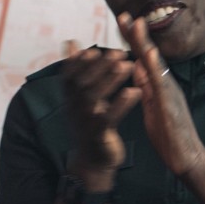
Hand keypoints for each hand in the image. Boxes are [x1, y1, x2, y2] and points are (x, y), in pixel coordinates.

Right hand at [59, 39, 137, 173]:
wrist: (92, 160)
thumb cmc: (90, 123)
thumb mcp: (79, 97)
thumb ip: (77, 69)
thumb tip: (70, 43)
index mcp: (70, 98)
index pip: (69, 75)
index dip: (79, 62)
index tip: (94, 49)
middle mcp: (73, 108)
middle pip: (82, 83)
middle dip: (99, 66)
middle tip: (119, 52)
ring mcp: (84, 122)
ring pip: (94, 98)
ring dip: (110, 80)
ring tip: (127, 65)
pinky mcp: (99, 134)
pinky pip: (109, 118)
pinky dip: (122, 103)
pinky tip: (135, 92)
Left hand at [117, 13, 204, 177]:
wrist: (184, 155)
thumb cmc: (168, 131)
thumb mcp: (152, 104)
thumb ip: (147, 85)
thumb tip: (137, 66)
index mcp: (158, 84)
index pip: (142, 57)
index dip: (132, 39)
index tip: (122, 20)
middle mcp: (165, 83)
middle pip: (149, 54)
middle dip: (137, 33)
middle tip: (124, 14)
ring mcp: (169, 91)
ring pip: (155, 63)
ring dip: (145, 42)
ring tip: (136, 24)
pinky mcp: (170, 104)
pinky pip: (160, 83)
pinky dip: (154, 67)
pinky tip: (147, 55)